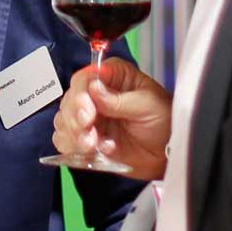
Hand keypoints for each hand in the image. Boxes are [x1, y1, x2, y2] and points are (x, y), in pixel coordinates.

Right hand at [51, 55, 173, 179]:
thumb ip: (121, 99)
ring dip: (74, 135)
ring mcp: (88, 117)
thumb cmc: (165, 122)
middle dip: (75, 120)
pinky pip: (64, 141)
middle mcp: (96, 94)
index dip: (81, 95)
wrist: (168, 154)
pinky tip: (95, 152)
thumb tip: (95, 88)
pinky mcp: (84, 138)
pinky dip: (74, 148)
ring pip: (62, 121)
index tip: (87, 113)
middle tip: (88, 134)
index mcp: (113, 77)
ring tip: (93, 146)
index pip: (84, 78)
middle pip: (69, 100)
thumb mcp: (149, 105)